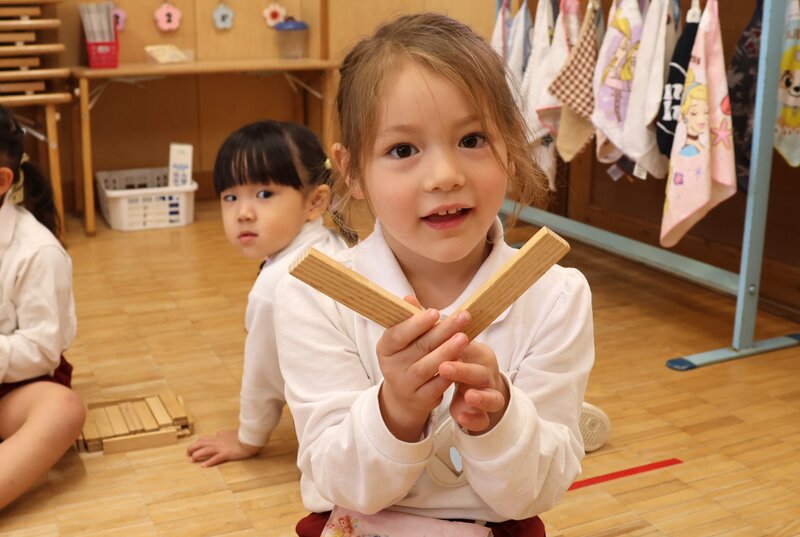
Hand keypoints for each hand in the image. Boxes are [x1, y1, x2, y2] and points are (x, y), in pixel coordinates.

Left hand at [186, 430, 259, 466]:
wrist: (250, 440)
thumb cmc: (242, 437)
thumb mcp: (230, 433)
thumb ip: (223, 434)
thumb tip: (218, 434)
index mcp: (219, 436)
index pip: (204, 439)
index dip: (197, 443)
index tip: (193, 447)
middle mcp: (218, 441)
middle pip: (201, 443)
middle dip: (192, 448)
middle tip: (187, 453)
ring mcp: (221, 448)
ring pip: (205, 450)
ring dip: (197, 455)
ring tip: (191, 459)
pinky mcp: (226, 454)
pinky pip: (215, 458)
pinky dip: (209, 462)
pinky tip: (203, 466)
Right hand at [376, 296, 470, 441]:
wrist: (404, 395)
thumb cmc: (408, 357)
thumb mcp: (404, 339)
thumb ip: (410, 320)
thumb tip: (409, 299)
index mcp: (385, 349)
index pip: (398, 335)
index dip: (416, 324)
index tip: (436, 312)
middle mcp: (391, 367)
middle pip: (419, 347)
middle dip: (442, 331)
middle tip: (462, 317)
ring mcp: (405, 385)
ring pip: (427, 367)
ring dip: (447, 351)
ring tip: (464, 337)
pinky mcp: (420, 400)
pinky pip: (437, 386)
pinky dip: (449, 373)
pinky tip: (462, 360)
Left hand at [437, 327, 509, 433]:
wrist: (475, 389)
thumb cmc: (459, 363)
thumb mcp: (449, 346)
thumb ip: (432, 329)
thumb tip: (408, 302)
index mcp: (478, 354)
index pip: (471, 348)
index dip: (455, 345)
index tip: (439, 342)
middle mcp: (486, 374)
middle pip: (480, 372)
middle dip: (463, 370)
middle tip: (443, 368)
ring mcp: (488, 395)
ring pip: (492, 397)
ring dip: (481, 397)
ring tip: (469, 395)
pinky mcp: (483, 414)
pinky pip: (483, 420)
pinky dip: (474, 419)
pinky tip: (460, 418)